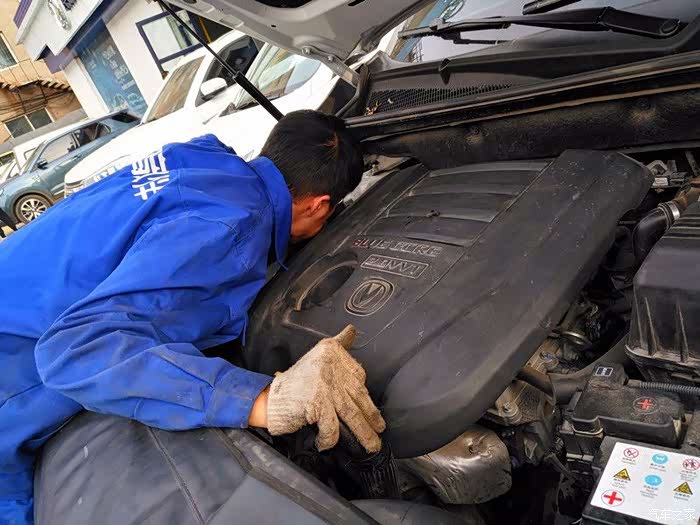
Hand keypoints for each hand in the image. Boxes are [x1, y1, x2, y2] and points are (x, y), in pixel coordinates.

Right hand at [266, 325, 385, 452]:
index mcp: (331, 351)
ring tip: (372, 444)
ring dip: (364, 433)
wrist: (270, 398)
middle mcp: (328, 364)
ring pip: (351, 414)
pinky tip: (327, 443)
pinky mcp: (316, 403)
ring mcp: (323, 384)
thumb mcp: (318, 355)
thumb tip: (352, 330)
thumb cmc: (296, 382)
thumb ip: (339, 344)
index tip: (371, 408)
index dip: (364, 394)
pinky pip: (332, 427)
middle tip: (379, 429)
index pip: (358, 374)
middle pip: (358, 395)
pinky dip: (331, 439)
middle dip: (371, 416)